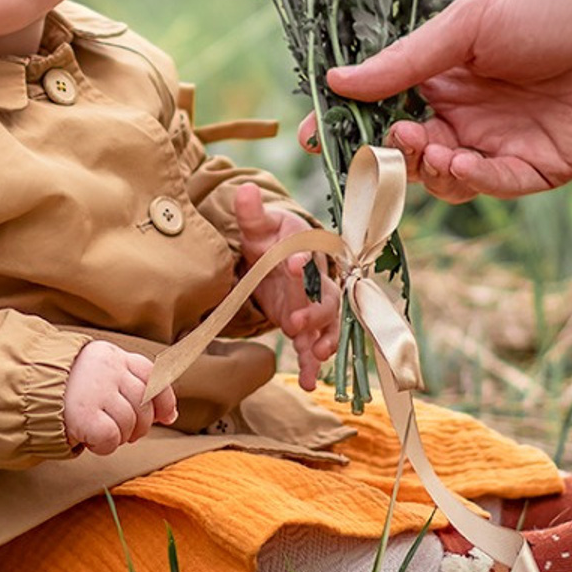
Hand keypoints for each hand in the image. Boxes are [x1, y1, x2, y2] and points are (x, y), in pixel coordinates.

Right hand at [63, 341, 177, 455]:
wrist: (22, 388)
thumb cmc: (65, 387)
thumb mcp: (98, 374)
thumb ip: (131, 384)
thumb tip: (170, 415)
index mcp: (113, 356)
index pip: (153, 375)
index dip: (163, 400)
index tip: (164, 417)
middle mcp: (109, 369)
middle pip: (144, 404)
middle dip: (139, 425)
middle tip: (120, 430)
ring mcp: (97, 390)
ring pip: (130, 424)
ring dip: (119, 436)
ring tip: (99, 431)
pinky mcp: (85, 414)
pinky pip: (111, 438)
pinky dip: (104, 446)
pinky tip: (90, 440)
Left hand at [233, 184, 339, 388]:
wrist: (276, 257)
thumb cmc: (268, 237)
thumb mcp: (257, 225)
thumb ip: (250, 212)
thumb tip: (244, 189)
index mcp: (306, 248)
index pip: (309, 251)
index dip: (302, 259)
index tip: (291, 265)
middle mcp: (317, 278)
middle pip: (326, 295)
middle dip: (314, 310)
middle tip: (295, 322)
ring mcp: (314, 304)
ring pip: (327, 324)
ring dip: (322, 340)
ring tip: (316, 357)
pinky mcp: (306, 325)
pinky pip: (314, 344)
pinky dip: (313, 363)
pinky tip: (310, 382)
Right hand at [308, 0, 571, 201]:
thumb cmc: (551, 5)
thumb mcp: (466, 27)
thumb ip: (403, 61)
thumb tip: (334, 81)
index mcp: (442, 76)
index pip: (379, 108)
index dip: (344, 124)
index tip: (311, 135)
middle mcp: (465, 115)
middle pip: (405, 151)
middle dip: (384, 154)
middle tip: (380, 144)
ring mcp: (500, 145)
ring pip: (442, 179)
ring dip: (424, 170)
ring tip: (424, 147)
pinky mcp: (539, 169)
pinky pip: (492, 187)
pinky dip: (470, 180)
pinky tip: (460, 161)